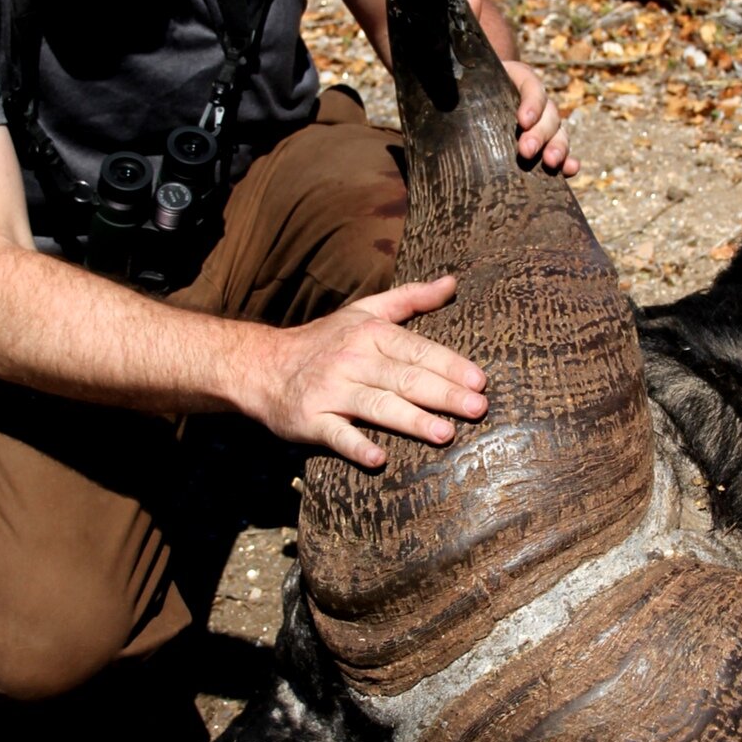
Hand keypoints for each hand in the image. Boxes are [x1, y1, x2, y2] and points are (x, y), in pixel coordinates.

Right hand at [250, 274, 487, 467]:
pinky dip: (356, 446)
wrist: (262, 365)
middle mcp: (353, 360)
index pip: (418, 350)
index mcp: (370, 334)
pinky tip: (379, 459)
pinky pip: (336, 434)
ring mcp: (331, 390)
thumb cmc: (324, 340)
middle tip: (477, 408)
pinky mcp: (312, 419)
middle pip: (404, 378)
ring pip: (377, 405)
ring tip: (445, 434)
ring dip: (411, 420)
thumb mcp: (365, 311)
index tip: (479, 381)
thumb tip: (451, 283)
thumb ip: (410, 298)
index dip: (450, 365)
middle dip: (443, 394)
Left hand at [453, 0, 577, 175]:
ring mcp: (536, 125)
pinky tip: (570, 171)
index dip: (532, 102)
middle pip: (549, 114)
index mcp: (515, 77)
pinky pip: (558, 153)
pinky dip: (568, 161)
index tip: (521, 120)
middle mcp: (532, 101)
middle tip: (525, 150)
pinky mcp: (535, 146)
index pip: (532, 86)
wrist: (453, 101)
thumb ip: (465, 25)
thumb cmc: (458, 76)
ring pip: (558, 134)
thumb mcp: (457, 52)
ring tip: (552, 164)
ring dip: (559, 147)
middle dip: (542, 133)